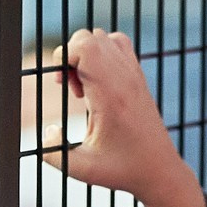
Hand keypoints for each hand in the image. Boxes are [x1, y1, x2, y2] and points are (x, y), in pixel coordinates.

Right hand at [42, 30, 197, 206]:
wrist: (159, 170)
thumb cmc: (123, 169)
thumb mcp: (81, 168)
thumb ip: (53, 152)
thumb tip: (47, 131)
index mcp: (111, 94)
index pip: (85, 46)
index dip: (62, 56)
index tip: (60, 83)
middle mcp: (124, 78)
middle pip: (90, 37)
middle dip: (70, 56)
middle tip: (72, 88)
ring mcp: (134, 74)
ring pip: (103, 38)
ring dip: (86, 56)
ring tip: (85, 87)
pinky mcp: (138, 77)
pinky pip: (117, 45)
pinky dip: (101, 55)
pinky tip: (98, 84)